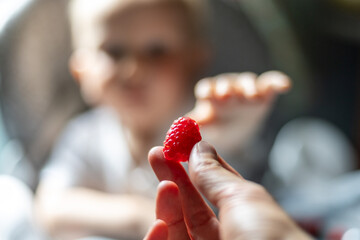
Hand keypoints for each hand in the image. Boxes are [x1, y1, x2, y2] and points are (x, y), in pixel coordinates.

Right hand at [144, 141, 310, 239]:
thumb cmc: (270, 239)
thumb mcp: (242, 199)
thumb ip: (214, 175)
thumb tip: (199, 146)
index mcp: (244, 219)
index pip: (213, 188)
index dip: (195, 165)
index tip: (178, 145)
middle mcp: (226, 237)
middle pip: (191, 206)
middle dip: (173, 178)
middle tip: (156, 153)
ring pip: (177, 229)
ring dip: (166, 206)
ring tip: (165, 185)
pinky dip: (156, 239)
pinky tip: (159, 224)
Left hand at [187, 71, 290, 151]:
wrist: (238, 126)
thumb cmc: (218, 123)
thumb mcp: (208, 126)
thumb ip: (193, 127)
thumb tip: (172, 134)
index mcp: (211, 95)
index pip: (207, 89)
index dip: (207, 91)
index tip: (206, 96)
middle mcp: (227, 88)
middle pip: (226, 84)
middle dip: (225, 88)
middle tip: (226, 95)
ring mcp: (246, 88)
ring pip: (247, 82)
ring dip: (248, 86)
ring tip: (252, 95)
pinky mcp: (265, 90)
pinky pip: (270, 83)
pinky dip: (277, 81)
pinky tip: (285, 85)